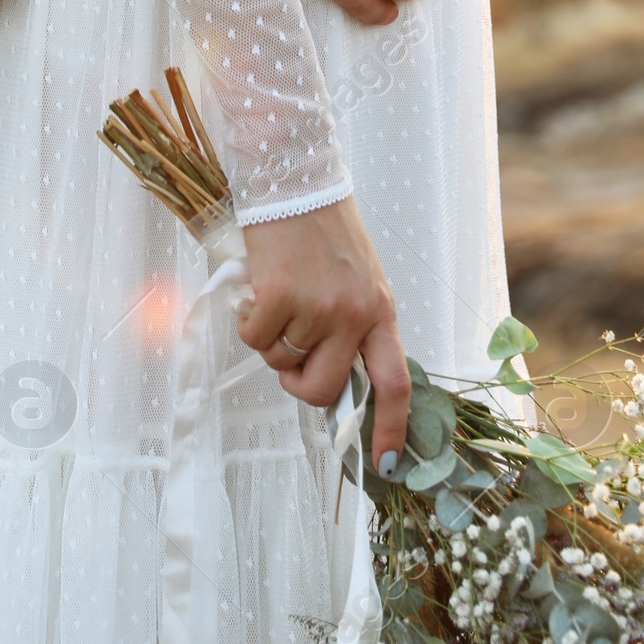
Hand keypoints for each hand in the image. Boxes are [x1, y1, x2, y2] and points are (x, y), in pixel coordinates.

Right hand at [238, 197, 409, 470]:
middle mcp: (355, 313)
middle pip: (322, 390)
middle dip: (296, 382)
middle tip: (287, 351)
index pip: (396, 383)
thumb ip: (354, 328)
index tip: (384, 464)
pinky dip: (248, 321)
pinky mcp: (279, 294)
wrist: (295, 178)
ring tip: (278, 297)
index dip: (391, 429)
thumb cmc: (324, 231)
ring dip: (271, 340)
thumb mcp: (357, 279)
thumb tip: (334, 384)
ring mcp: (318, 305)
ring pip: (281, 362)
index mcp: (381, 311)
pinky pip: (254, 339)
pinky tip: (258, 288)